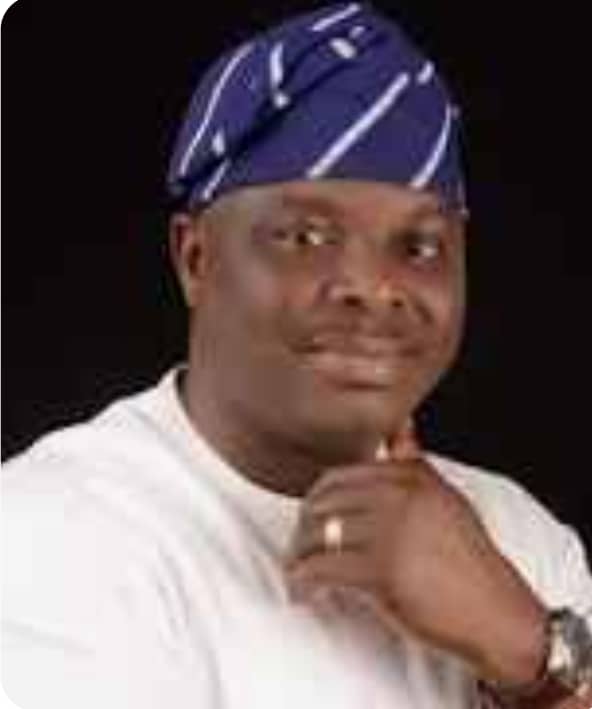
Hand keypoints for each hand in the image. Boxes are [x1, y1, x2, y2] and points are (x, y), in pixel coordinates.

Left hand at [285, 424, 547, 686]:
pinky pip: (322, 568)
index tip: (310, 521)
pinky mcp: (383, 569)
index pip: (340, 477)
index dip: (317, 501)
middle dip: (303, 527)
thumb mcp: (446, 498)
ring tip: (297, 570)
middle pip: (323, 502)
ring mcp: (391, 530)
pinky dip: (303, 581)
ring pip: (318, 532)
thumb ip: (414, 461)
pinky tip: (303, 591)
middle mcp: (400, 495)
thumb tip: (399, 424)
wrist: (497, 613)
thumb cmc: (468, 561)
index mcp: (411, 475)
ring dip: (299, 555)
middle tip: (299, 549)